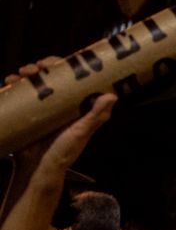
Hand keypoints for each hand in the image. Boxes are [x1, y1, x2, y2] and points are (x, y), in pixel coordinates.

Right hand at [8, 58, 115, 181]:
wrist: (39, 167)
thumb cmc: (65, 152)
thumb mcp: (81, 132)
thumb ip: (95, 116)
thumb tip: (112, 96)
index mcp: (74, 104)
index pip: (69, 77)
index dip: (62, 66)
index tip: (53, 62)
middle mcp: (58, 102)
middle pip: (49, 76)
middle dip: (40, 67)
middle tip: (33, 68)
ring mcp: (41, 106)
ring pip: (33, 82)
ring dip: (25, 74)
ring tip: (18, 76)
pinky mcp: (27, 112)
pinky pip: (20, 94)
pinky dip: (14, 85)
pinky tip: (9, 83)